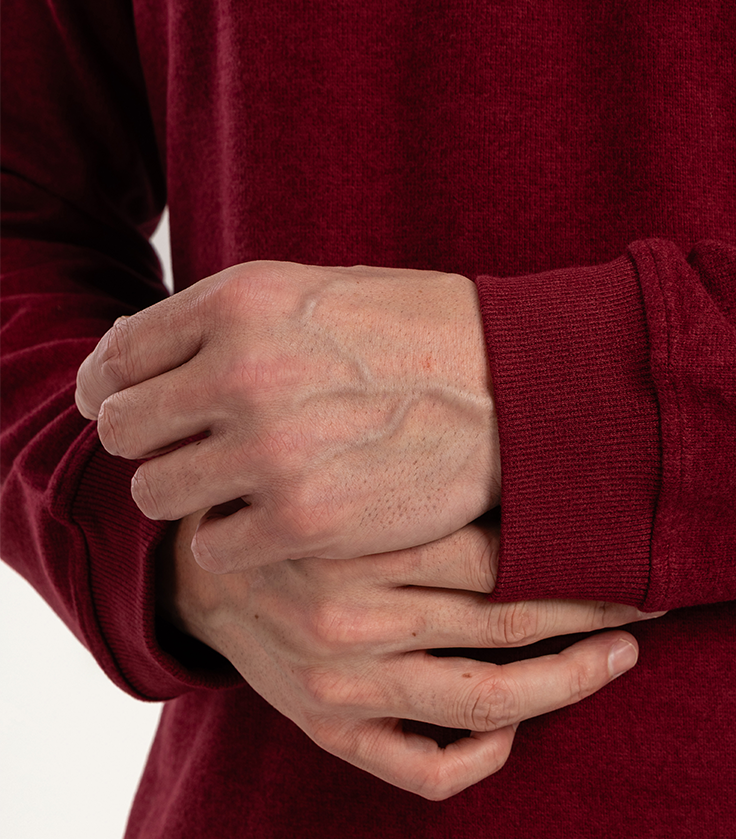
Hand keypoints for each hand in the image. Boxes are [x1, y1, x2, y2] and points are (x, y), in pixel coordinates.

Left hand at [74, 260, 498, 571]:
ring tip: (241, 481)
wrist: (517, 384)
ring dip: (191, 492)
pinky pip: (214, 547)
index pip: (116, 358)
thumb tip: (123, 362)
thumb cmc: (415, 332)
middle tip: (196, 447)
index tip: (134, 406)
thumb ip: (221, 321)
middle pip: (123, 430)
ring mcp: (269, 450)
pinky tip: (280, 514)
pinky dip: (238, 538)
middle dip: (152, 441)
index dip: (114, 388)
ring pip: (156, 494)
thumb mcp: (311, 291)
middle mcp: (241, 370)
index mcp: (238, 301)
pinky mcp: (302, 520)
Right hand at [162, 513, 661, 800]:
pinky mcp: (331, 732)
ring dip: (567, 682)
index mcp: (364, 541)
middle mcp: (354, 619)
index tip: (635, 547)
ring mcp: (344, 687)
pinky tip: (514, 728)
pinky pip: (424, 770)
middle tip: (657, 600)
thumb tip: (543, 461)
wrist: (201, 568)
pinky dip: (482, 757)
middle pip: (508, 625)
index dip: (583, 557)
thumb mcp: (355, 468)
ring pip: (486, 702)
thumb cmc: (303, 505)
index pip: (503, 556)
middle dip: (597, 614)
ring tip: (620, 655)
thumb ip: (433, 474)